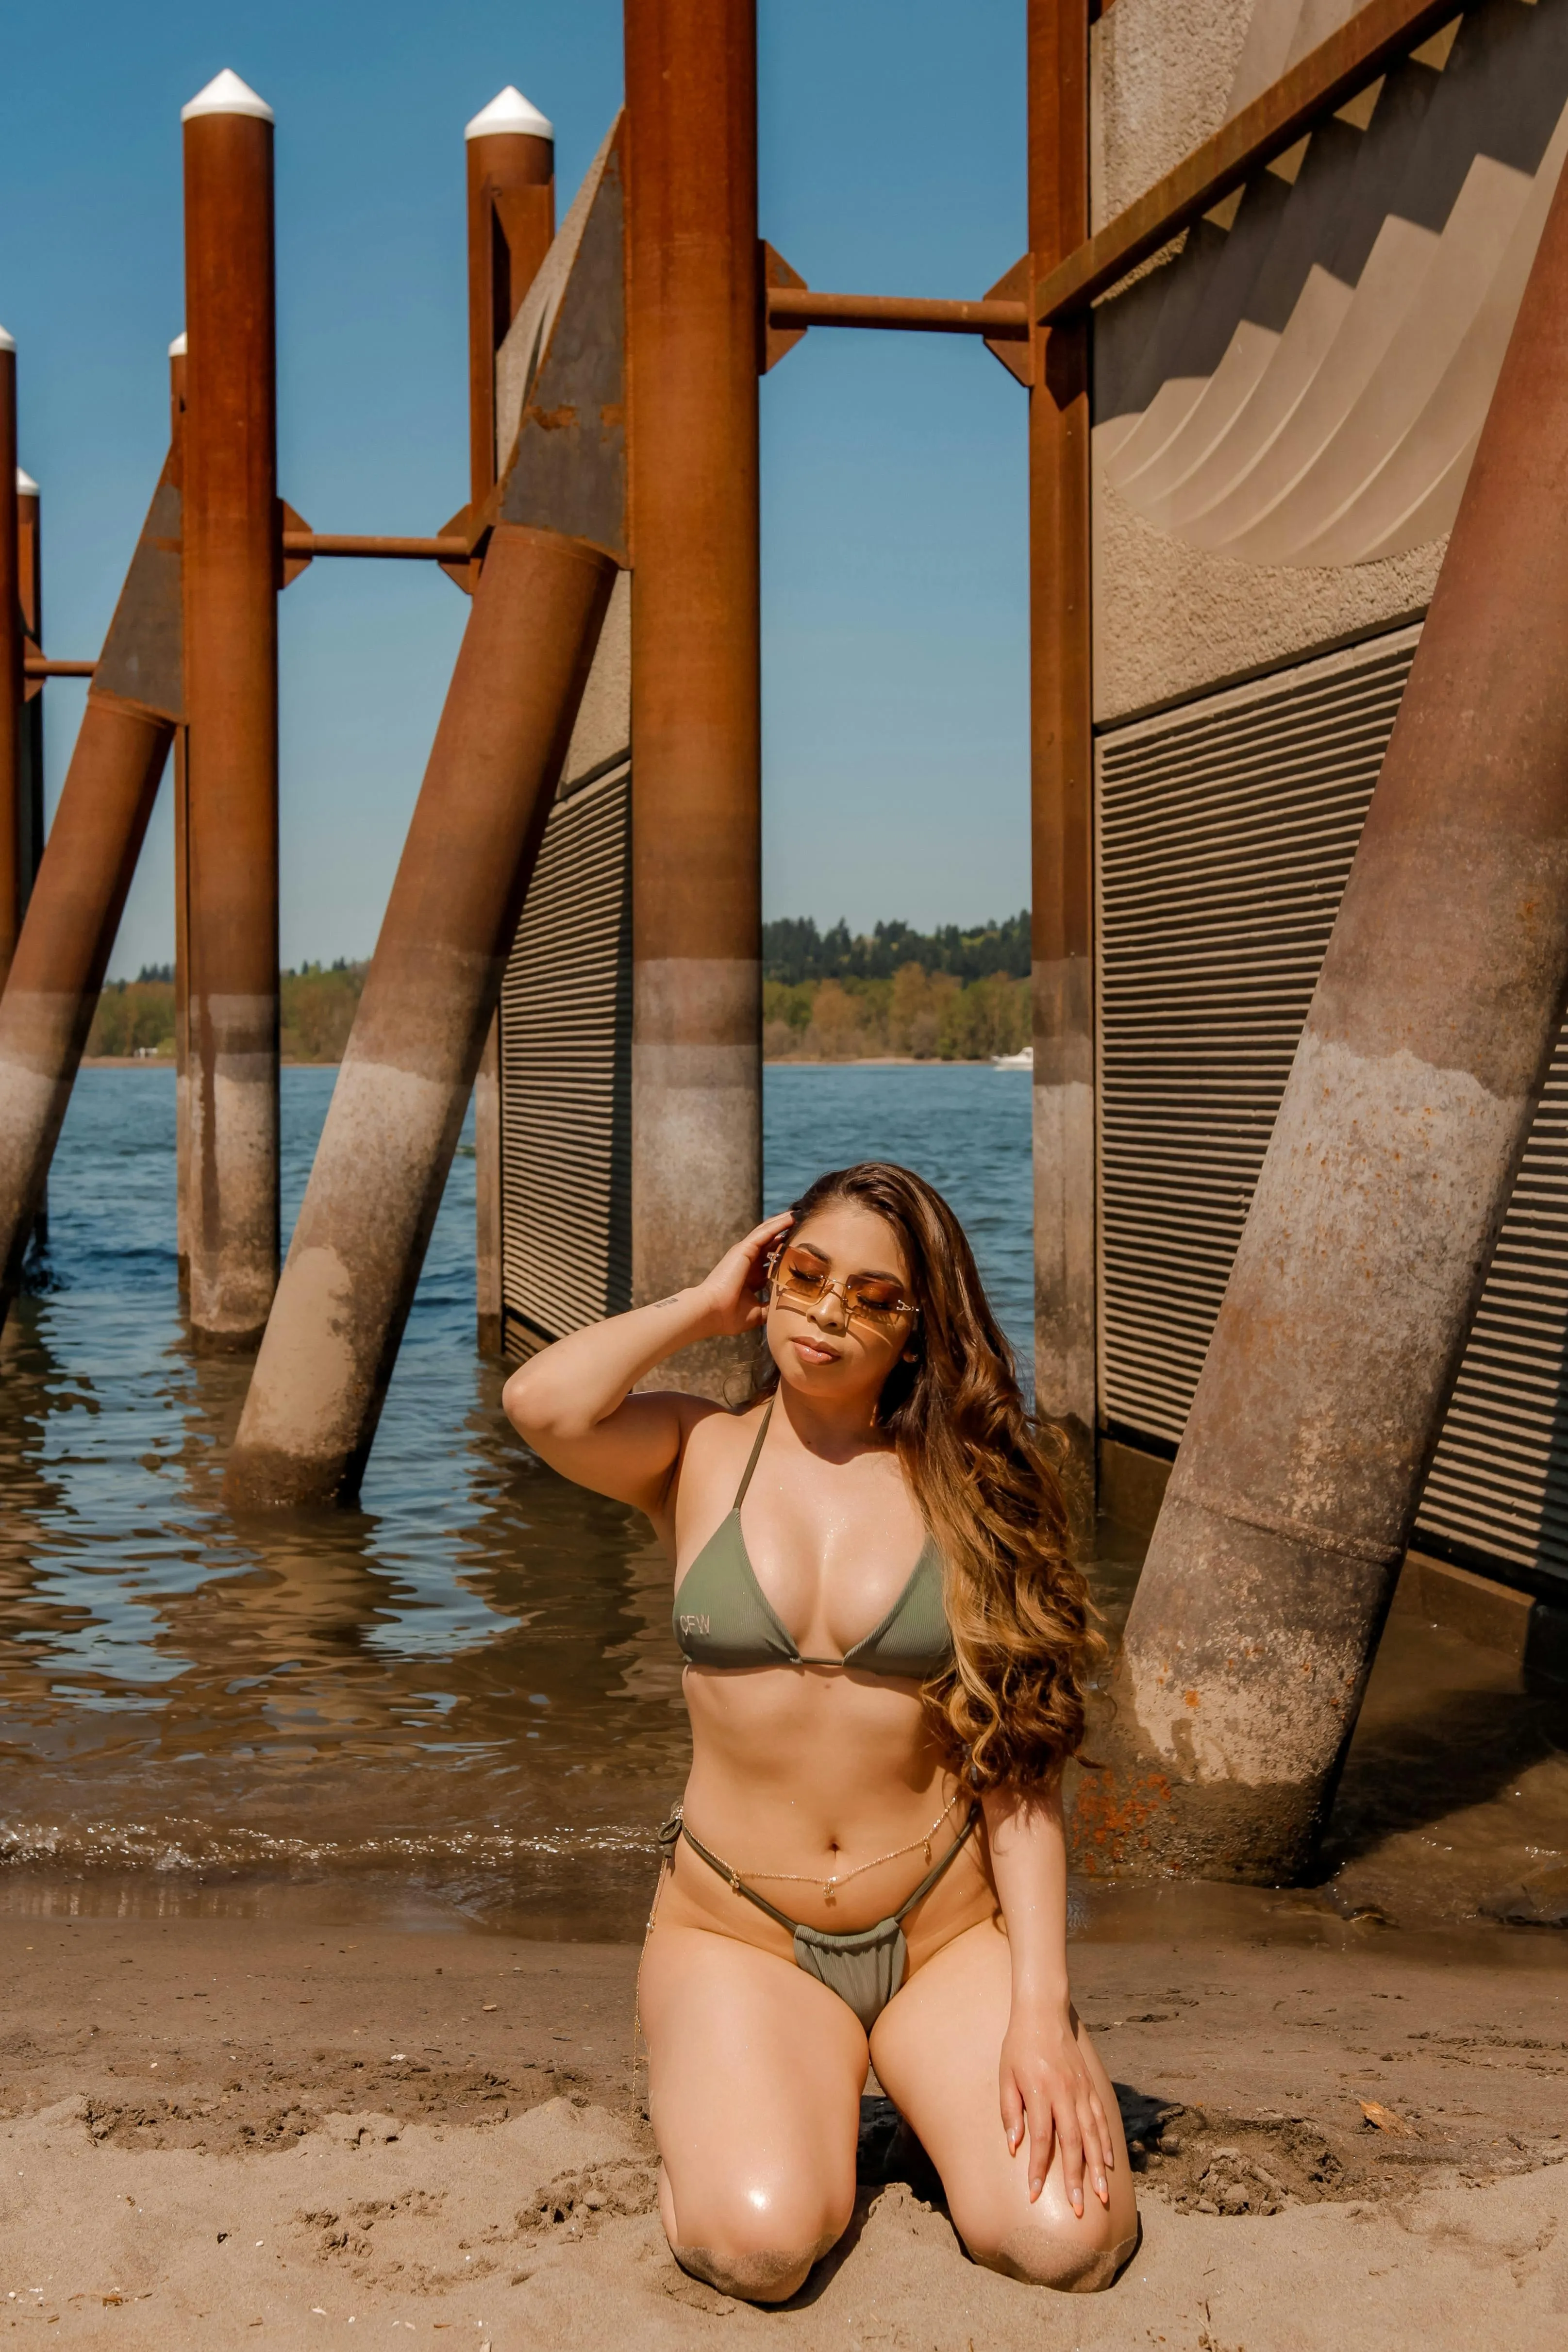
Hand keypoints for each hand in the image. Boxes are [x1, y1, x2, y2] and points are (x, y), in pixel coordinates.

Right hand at [691, 1211, 793, 1337]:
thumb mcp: (757, 1313)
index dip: (785, 1253)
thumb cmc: (728, 1316)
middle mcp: (748, 1262)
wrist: (710, 1312)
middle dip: (785, 1234)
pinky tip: (790, 1218)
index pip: (771, 1261)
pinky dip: (778, 1225)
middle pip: (770, 1243)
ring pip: (767, 1233)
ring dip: (783, 1223)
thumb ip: (770, 1308)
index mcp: (751, 1277)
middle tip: (802, 1225)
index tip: (803, 1249)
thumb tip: (785, 1310)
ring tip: (798, 1215)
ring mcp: (744, 1253)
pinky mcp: (743, 1249)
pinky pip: (764, 1233)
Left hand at [999, 2004, 1114, 2215]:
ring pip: (1092, 2135)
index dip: (1037, 2168)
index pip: (1039, 2138)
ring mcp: (1081, 2090)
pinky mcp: (1090, 2086)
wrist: (1043, 2012)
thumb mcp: (1005, 2075)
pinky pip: (1101, 2119)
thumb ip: (1010, 2111)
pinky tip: (1110, 2163)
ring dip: (1098, 2168)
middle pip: (1072, 2143)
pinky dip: (1107, 2143)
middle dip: (1075, 2179)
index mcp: (1039, 2090)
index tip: (1032, 2195)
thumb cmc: (1017, 2045)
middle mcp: (1064, 2093)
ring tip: (1102, 2196)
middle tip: (1079, 2210)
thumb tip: (1014, 2147)